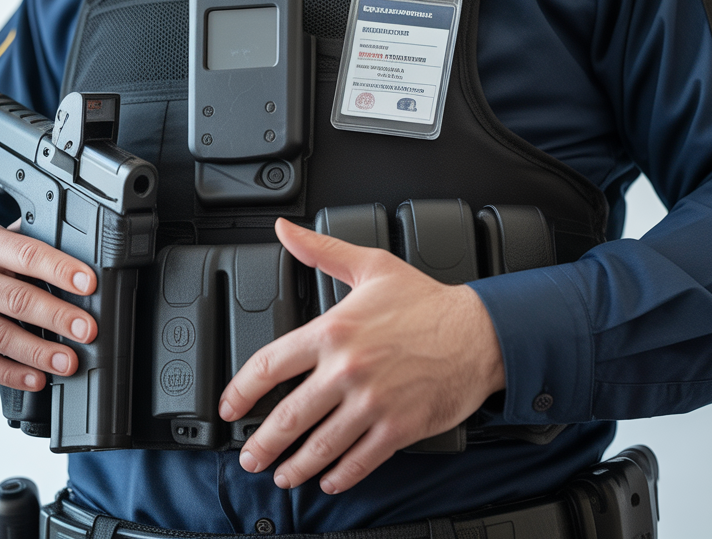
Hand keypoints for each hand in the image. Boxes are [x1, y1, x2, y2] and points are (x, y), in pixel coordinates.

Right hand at [0, 222, 97, 390]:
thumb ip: (32, 245)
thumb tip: (83, 257)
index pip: (26, 254)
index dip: (59, 269)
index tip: (88, 284)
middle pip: (16, 299)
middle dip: (57, 316)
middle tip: (87, 329)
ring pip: (0, 336)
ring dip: (38, 352)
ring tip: (68, 361)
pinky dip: (12, 374)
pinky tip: (37, 378)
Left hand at [219, 218, 505, 493]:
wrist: (481, 333)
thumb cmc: (429, 304)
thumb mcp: (371, 266)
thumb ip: (322, 252)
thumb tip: (286, 232)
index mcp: (333, 331)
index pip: (269, 366)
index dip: (241, 392)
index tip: (230, 407)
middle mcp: (347, 370)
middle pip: (287, 417)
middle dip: (262, 444)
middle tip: (251, 455)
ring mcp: (372, 403)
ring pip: (319, 446)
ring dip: (294, 467)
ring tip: (282, 476)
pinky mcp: (398, 428)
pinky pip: (359, 461)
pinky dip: (340, 476)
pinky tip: (329, 480)